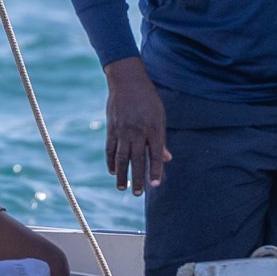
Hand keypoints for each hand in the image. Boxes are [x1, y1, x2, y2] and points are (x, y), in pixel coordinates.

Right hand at [102, 57, 171, 195]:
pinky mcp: (111, 128)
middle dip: (138, 178)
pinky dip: (111, 161)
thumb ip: (161, 140)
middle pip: (137, 160)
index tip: (156, 185)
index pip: (154, 155)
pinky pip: (110, 148)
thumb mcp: (160, 117)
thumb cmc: (148, 100)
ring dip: (122, 174)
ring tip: (122, 188)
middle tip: (138, 194)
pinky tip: (112, 171)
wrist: (128, 82)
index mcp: (153, 129)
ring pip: (121, 157)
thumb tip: (166, 159)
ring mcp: (123, 130)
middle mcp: (137, 131)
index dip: (155, 171)